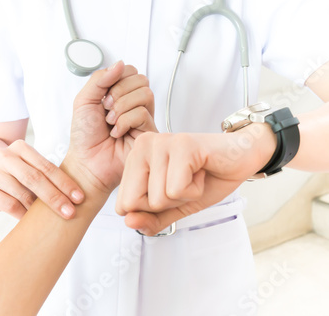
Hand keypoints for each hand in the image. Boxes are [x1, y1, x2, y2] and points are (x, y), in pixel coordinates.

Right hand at [0, 140, 84, 218]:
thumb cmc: (16, 176)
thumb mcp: (30, 169)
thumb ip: (47, 176)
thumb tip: (78, 196)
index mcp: (20, 147)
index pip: (46, 166)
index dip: (65, 183)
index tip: (79, 198)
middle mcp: (2, 156)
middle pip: (34, 178)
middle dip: (55, 197)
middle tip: (70, 212)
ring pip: (21, 193)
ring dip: (38, 209)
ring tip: (50, 220)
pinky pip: (8, 204)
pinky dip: (22, 214)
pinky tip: (29, 220)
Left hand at [64, 61, 156, 194]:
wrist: (86, 162)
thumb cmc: (84, 136)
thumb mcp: (84, 100)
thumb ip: (99, 79)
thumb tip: (119, 64)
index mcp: (119, 94)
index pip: (130, 70)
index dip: (117, 78)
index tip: (103, 95)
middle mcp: (133, 104)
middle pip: (141, 79)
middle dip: (119, 92)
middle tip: (106, 110)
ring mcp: (143, 118)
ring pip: (145, 94)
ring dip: (122, 107)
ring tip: (111, 122)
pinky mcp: (149, 132)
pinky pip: (143, 113)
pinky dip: (125, 122)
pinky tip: (117, 133)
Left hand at [115, 124, 275, 235]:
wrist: (242, 159)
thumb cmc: (206, 178)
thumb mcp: (174, 207)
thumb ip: (150, 219)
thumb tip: (128, 222)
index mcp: (134, 158)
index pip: (123, 205)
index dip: (152, 208)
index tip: (171, 189)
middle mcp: (141, 146)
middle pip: (135, 202)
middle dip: (165, 204)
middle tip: (183, 184)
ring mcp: (160, 143)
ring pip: (158, 197)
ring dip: (184, 196)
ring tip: (194, 176)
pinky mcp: (181, 144)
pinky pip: (177, 189)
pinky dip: (195, 190)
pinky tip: (202, 172)